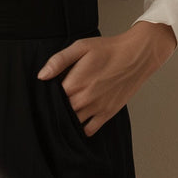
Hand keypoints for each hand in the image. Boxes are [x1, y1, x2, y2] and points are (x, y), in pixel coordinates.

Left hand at [37, 22, 177, 136]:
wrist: (135, 56)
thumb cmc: (107, 50)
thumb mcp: (80, 47)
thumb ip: (58, 61)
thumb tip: (42, 76)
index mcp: (75, 83)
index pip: (52, 98)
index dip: (46, 95)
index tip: (44, 92)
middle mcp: (85, 99)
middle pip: (61, 112)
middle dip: (55, 108)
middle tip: (51, 102)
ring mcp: (97, 108)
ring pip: (74, 122)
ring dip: (67, 119)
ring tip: (63, 111)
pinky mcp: (108, 113)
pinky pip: (90, 130)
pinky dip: (82, 129)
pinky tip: (77, 121)